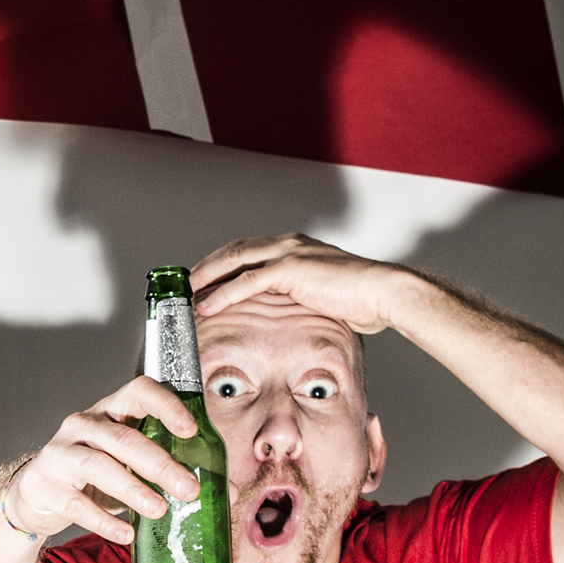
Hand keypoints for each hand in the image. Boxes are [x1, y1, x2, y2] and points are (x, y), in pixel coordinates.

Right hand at [1, 379, 208, 547]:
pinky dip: (104, 522)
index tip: (191, 430)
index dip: (166, 406)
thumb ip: (169, 470)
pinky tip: (127, 534)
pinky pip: (77, 505)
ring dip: (133, 490)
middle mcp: (83, 425)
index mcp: (110, 411)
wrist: (35, 495)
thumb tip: (225, 490)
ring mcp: (61, 454)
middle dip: (159, 464)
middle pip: (123, 439)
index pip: (139, 391)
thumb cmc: (92, 476)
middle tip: (188, 489)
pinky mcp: (46, 486)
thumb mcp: (130, 465)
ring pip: (99, 466)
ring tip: (159, 510)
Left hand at [192, 232, 411, 336]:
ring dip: (205, 278)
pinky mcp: (291, 268)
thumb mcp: (319, 295)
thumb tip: (282, 318)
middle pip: (233, 251)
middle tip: (181, 286)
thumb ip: (296, 298)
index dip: (219, 264)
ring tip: (184, 296)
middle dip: (205, 267)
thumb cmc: (358, 299)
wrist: (383, 292)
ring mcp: (288, 253)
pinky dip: (222, 294)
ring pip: (234, 262)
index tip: (199, 279)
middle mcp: (287, 244)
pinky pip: (247, 281)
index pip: (246, 250)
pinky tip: (205, 306)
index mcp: (293, 247)